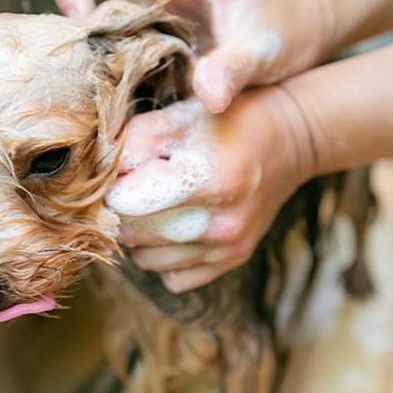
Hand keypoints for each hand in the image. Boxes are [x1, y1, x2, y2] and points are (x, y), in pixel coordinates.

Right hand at [52, 0, 332, 112]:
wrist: (294, 34)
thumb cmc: (283, 31)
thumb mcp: (261, 52)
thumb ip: (234, 69)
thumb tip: (208, 95)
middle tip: (76, 20)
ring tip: (82, 40)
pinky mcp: (159, 11)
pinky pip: (115, 7)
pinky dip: (98, 25)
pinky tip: (102, 54)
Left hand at [105, 89, 314, 292]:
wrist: (289, 140)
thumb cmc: (229, 121)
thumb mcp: (181, 114)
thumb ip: (135, 141)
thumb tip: (103, 176)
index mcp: (209, 177)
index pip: (128, 202)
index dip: (111, 187)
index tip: (118, 174)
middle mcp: (221, 221)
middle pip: (133, 233)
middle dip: (120, 210)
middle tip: (133, 185)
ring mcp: (229, 246)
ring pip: (146, 260)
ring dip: (140, 235)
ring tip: (158, 204)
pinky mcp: (233, 260)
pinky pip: (172, 279)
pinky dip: (163, 257)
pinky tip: (175, 227)